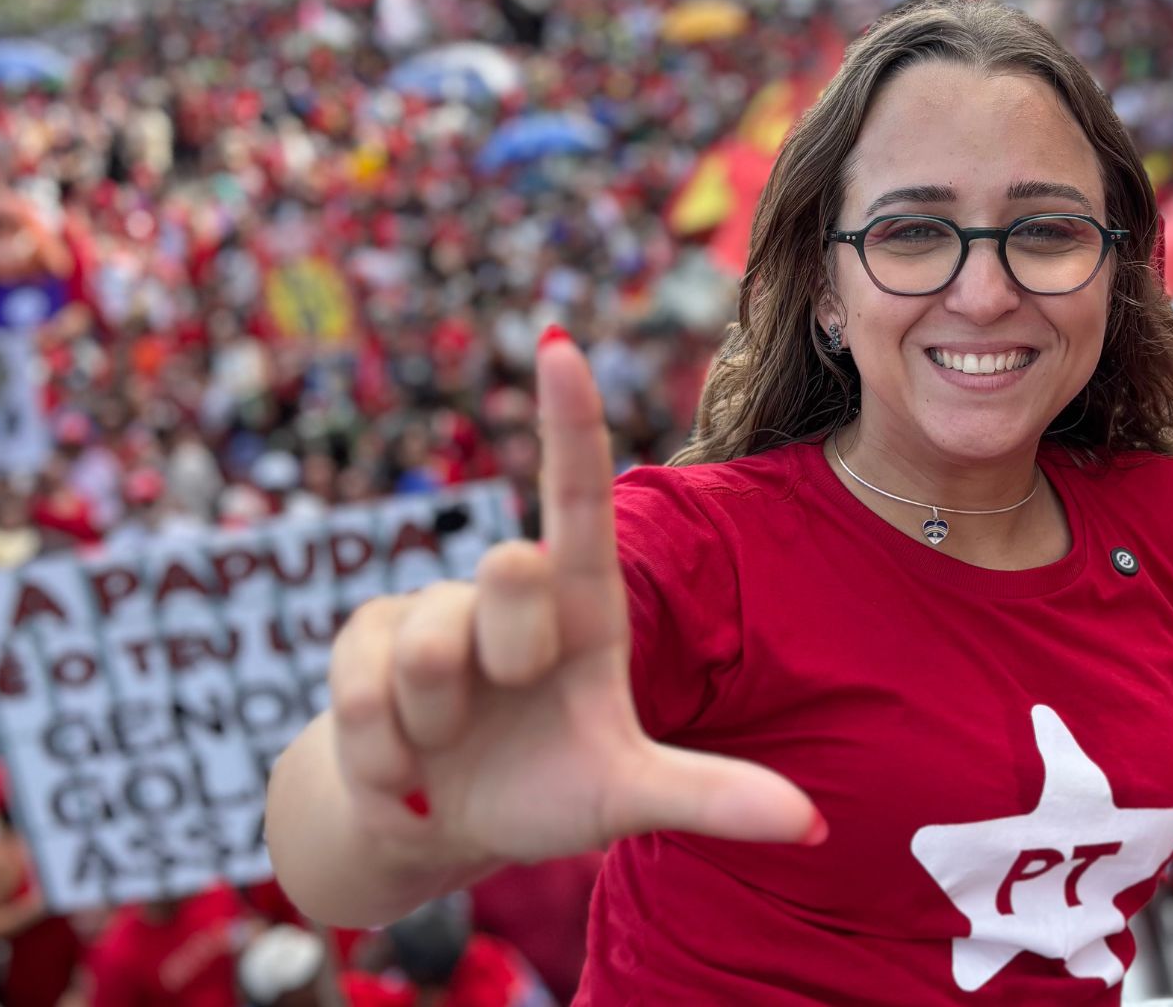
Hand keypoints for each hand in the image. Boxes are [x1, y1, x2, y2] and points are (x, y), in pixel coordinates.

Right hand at [325, 332, 818, 867]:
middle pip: (509, 573)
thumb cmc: (550, 790)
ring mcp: (428, 610)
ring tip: (450, 748)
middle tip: (510, 706)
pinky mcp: (361, 641)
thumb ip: (711, 799)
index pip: (574, 496)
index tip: (560, 344)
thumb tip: (811, 827)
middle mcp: (507, 591)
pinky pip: (365, 695)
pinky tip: (405, 773)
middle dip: (510, 658)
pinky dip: (390, 761)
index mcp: (582, 604)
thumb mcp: (629, 797)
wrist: (442, 827)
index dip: (568, 420)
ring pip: (430, 648)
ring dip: (438, 727)